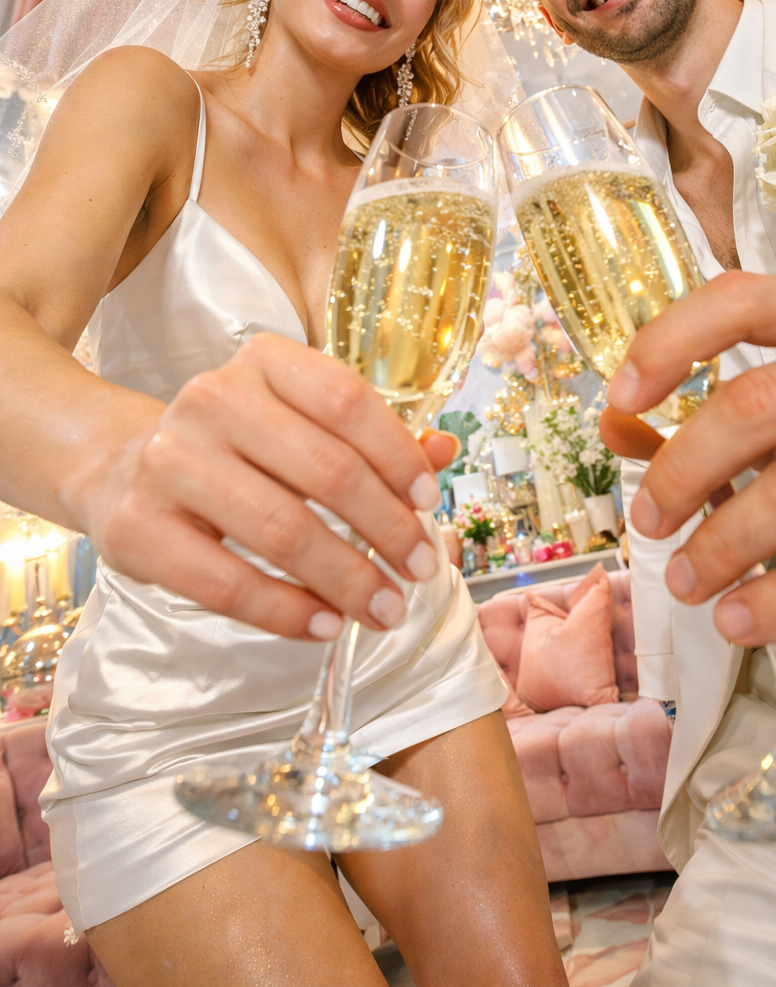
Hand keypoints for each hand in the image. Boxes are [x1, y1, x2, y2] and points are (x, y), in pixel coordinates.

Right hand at [64, 334, 456, 640]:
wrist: (121, 469)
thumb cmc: (237, 448)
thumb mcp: (300, 424)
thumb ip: (370, 437)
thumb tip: (443, 451)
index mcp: (262, 361)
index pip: (347, 401)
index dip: (398, 456)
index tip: (430, 502)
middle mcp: (211, 399)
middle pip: (325, 470)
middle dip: (387, 529)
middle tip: (421, 570)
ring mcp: (169, 461)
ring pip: (282, 530)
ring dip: (347, 580)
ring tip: (385, 609)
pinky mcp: (138, 528)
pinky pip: (227, 583)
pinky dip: (287, 612)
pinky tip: (325, 625)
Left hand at [603, 272, 775, 644]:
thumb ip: (741, 416)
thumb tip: (622, 430)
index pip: (745, 298)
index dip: (669, 342)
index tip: (621, 400)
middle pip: (760, 403)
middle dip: (683, 470)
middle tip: (649, 521)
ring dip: (724, 544)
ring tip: (688, 583)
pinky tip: (746, 619)